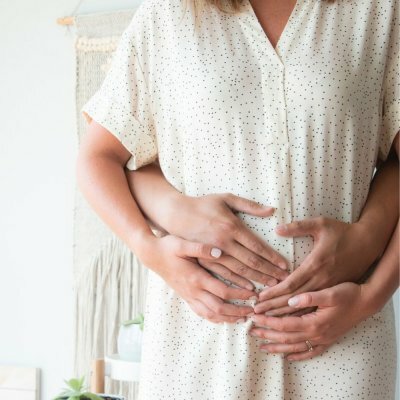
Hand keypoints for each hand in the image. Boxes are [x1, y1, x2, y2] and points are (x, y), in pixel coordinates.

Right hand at [138, 233, 256, 322]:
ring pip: (210, 315)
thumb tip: (219, 251)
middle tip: (253, 311)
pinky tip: (223, 318)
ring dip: (228, 318)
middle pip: (219, 308)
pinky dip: (214, 318)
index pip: (222, 291)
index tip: (254, 294)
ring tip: (242, 318)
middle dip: (238, 312)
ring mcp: (188, 296)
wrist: (151, 255)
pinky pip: (201, 313)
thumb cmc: (167, 247)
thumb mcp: (181, 243)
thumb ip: (200, 248)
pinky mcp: (185, 297)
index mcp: (195, 277)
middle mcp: (192, 290)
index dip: (240, 295)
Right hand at [165, 192, 288, 287]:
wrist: (175, 214)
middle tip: (283, 281)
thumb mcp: (225, 198)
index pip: (257, 246)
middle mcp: (223, 243)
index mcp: (231, 227)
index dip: (272, 257)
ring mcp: (213, 254)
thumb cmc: (203, 204)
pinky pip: (223, 275)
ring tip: (270, 287)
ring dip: (256, 280)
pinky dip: (237, 284)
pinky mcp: (204, 260)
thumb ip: (249, 205)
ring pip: (238, 272)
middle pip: (250, 262)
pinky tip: (248, 290)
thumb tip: (271, 210)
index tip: (285, 266)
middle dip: (268, 272)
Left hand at [249, 282, 371, 359]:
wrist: (366, 303)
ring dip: (277, 347)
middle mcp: (316, 334)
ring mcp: (322, 339)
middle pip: (286, 337)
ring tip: (263, 347)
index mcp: (313, 322)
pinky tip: (289, 357)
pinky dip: (299, 355)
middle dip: (267, 334)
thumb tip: (290, 300)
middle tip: (250, 332)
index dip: (267, 321)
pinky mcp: (328, 340)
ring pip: (295, 347)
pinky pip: (311, 352)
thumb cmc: (348, 294)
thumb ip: (309, 297)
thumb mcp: (329, 292)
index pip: (283, 324)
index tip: (254, 317)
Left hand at [254, 217, 378, 314]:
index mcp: (315, 265)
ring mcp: (328, 287)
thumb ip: (298, 227)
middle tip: (256, 313)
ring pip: (303, 307)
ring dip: (284, 313)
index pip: (290, 284)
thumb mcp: (321, 224)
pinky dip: (299, 314)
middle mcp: (321, 280)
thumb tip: (277, 229)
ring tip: (267, 319)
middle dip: (273, 307)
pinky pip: (314, 306)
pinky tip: (288, 319)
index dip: (273, 293)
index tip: (259, 298)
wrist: (369, 244)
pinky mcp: (332, 290)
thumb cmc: (342, 232)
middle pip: (293, 299)